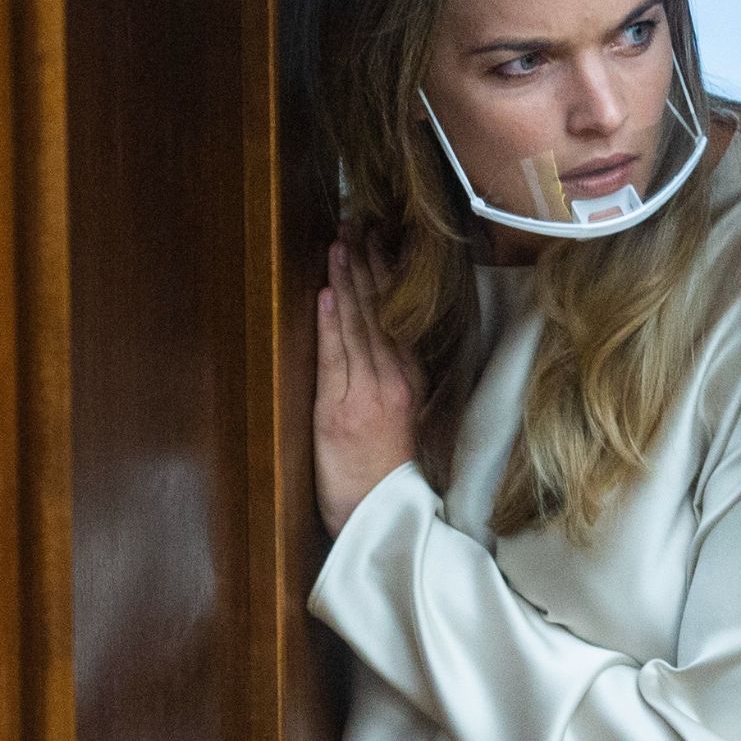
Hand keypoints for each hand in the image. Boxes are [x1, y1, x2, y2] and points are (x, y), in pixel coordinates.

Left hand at [314, 231, 422, 537]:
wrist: (380, 515)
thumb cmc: (388, 471)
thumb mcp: (403, 419)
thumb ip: (394, 378)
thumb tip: (381, 338)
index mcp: (411, 382)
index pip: (398, 317)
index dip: (387, 276)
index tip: (378, 240)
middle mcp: (394, 382)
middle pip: (380, 313)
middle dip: (366, 266)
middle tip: (356, 225)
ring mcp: (367, 395)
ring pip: (358, 328)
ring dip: (347, 283)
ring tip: (340, 245)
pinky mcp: (340, 411)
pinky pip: (336, 358)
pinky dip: (332, 324)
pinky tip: (329, 293)